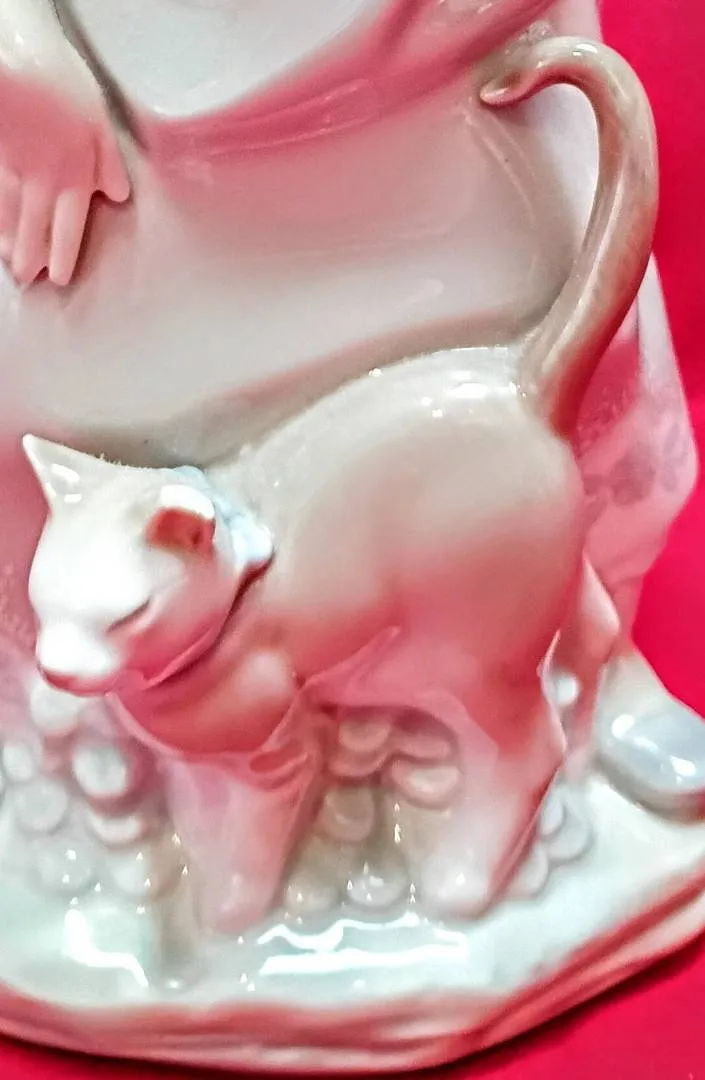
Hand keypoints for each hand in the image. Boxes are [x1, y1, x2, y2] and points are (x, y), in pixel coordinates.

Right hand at [0, 45, 129, 285]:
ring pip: (10, 214)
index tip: (60, 276)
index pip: (70, 226)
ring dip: (10, 241)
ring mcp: (12, 170)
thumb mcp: (98, 120)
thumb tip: (120, 195)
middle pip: (36, 227)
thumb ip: (108, 161)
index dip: (64, 253)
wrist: (9, 66)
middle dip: (32, 255)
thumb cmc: (57, 86)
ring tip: (10, 263)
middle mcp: (41, 180)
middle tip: (29, 279)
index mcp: (74, 175)